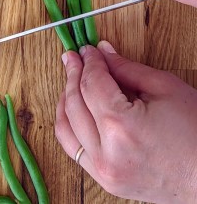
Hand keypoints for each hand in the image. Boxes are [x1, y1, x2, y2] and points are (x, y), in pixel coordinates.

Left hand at [55, 42, 196, 202]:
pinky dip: (70, 125)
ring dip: (65, 100)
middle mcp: (107, 153)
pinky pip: (74, 150)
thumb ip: (127, 69)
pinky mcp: (106, 181)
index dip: (88, 62)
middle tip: (74, 57)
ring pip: (65, 129)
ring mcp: (104, 172)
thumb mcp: (165, 89)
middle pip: (74, 104)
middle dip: (72, 75)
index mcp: (122, 127)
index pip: (92, 84)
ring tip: (71, 79)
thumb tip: (103, 53)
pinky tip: (75, 108)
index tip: (88, 50)